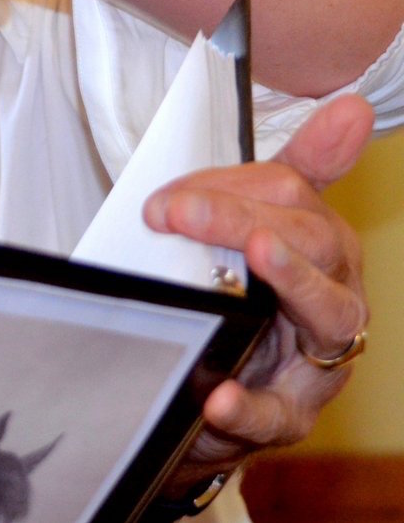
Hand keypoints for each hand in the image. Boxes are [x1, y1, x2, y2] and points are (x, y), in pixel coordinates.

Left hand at [143, 95, 372, 487]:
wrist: (206, 393)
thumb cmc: (238, 301)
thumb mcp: (247, 231)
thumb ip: (272, 177)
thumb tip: (351, 107)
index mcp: (321, 244)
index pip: (290, 193)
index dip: (234, 186)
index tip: (171, 193)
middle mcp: (336, 294)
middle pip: (312, 241)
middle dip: (241, 219)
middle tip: (175, 213)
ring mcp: (320, 359)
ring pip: (328, 314)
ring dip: (291, 280)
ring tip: (257, 256)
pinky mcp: (290, 415)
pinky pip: (274, 412)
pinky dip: (247, 405)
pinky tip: (220, 397)